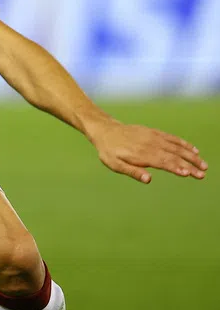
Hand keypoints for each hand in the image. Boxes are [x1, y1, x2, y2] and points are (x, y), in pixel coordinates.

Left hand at [87, 119, 206, 182]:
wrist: (105, 130)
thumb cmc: (109, 151)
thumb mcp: (114, 164)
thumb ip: (131, 172)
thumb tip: (148, 179)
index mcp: (141, 154)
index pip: (163, 162)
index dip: (176, 168)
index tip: (189, 174)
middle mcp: (150, 144)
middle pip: (173, 156)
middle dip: (189, 165)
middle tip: (202, 174)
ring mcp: (153, 137)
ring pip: (176, 147)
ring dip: (191, 156)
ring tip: (204, 165)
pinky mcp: (154, 132)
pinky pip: (172, 138)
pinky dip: (184, 144)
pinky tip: (194, 151)